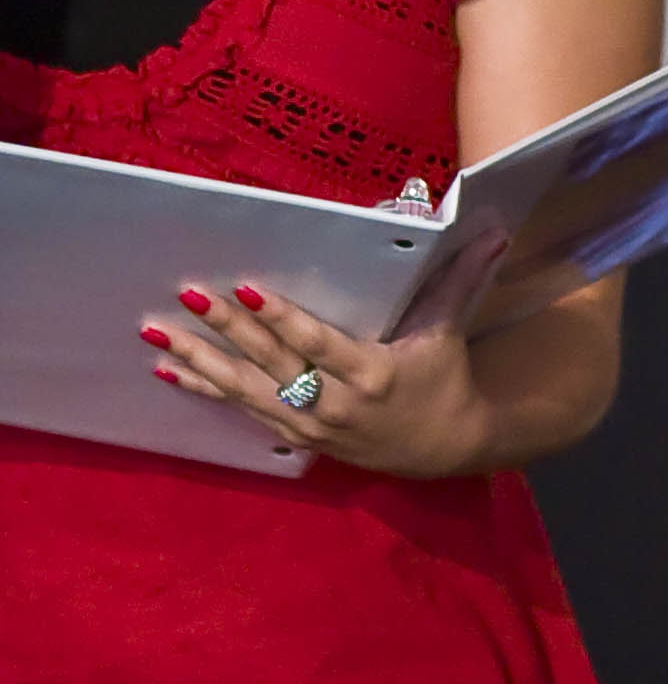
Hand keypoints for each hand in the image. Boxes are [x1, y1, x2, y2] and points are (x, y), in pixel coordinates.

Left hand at [144, 281, 492, 476]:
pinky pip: (243, 410)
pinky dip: (206, 390)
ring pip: (246, 390)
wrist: (445, 448)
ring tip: (160, 336)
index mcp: (373, 374)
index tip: (247, 290)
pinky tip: (171, 371)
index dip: (282, 318)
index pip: (318, 343)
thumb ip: (457, 281)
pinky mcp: (297, 436)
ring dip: (201, 362)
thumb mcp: (449, 332)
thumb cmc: (445, 380)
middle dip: (228, 330)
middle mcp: (336, 403)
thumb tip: (490, 234)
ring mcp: (311, 424)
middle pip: (273, 363)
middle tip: (191, 298)